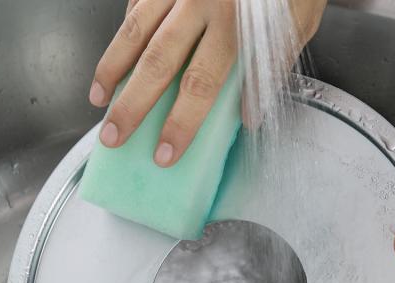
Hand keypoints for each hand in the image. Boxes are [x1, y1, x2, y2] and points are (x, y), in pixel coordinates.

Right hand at [89, 0, 326, 166]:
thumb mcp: (297, 26)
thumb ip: (270, 70)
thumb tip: (246, 117)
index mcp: (237, 25)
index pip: (200, 86)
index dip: (180, 124)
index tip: (164, 154)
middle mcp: (201, 3)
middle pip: (157, 63)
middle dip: (131, 105)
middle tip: (112, 136)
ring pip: (135, 30)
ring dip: (112, 68)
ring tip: (97, 98)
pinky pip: (138, 2)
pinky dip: (124, 30)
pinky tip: (115, 54)